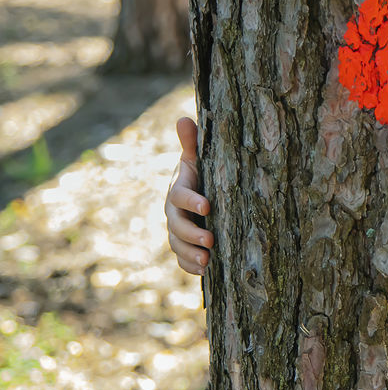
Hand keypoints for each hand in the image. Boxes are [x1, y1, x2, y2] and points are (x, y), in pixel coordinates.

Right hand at [165, 117, 212, 274]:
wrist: (198, 195)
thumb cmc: (201, 174)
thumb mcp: (197, 159)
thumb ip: (191, 143)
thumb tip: (183, 118)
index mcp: (178, 191)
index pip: (180, 196)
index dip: (192, 200)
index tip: (208, 206)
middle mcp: (174, 213)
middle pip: (177, 226)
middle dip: (192, 234)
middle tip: (210, 241)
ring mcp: (177, 231)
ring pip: (177, 245)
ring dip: (190, 254)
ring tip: (207, 261)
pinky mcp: (183, 246)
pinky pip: (181, 259)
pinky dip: (189, 266)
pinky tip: (205, 272)